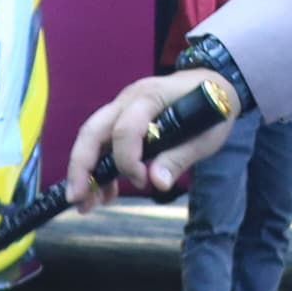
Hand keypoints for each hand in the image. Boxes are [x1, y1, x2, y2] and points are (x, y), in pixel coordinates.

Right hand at [64, 69, 238, 205]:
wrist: (214, 85)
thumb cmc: (212, 109)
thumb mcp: (205, 136)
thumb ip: (178, 158)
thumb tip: (157, 184)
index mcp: (152, 97)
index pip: (125, 129)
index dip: (127, 160)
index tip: (142, 182)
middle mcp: (129, 98)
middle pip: (93, 130)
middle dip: (81, 166)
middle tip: (76, 199)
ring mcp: (121, 106)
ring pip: (91, 137)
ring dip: (85, 172)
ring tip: (87, 205)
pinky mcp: (120, 118)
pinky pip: (102, 142)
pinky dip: (99, 168)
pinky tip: (105, 192)